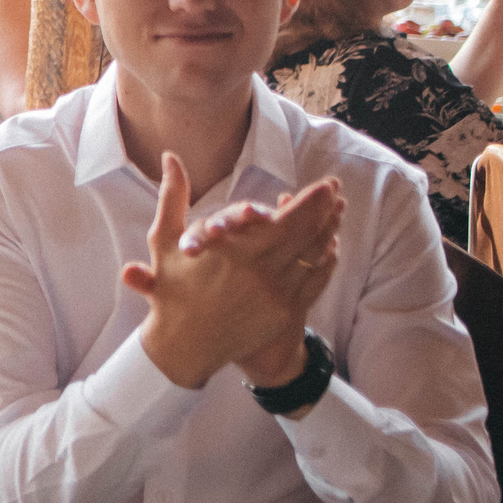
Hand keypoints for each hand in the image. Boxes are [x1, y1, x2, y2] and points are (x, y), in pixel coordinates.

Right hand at [126, 155, 340, 389]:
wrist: (184, 345)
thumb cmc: (172, 290)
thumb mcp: (164, 240)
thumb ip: (173, 196)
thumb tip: (170, 157)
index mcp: (238, 250)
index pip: (287, 219)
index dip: (310, 201)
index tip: (325, 185)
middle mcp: (263, 271)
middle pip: (307, 234)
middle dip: (325, 210)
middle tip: (336, 190)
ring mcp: (278, 294)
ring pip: (314, 256)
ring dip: (329, 231)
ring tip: (338, 212)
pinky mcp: (287, 313)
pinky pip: (315, 281)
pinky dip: (326, 262)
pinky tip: (330, 248)